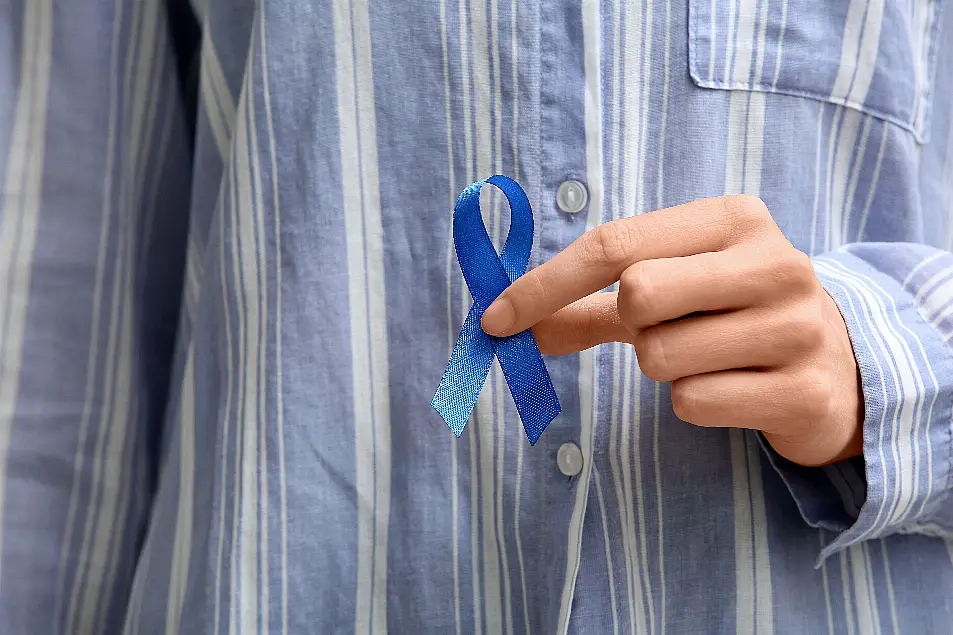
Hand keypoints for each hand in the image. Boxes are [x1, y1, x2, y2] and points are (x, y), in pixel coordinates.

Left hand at [482, 195, 863, 466]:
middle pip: (638, 293)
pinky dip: (692, 402)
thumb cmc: (734, 312)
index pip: (614, 243)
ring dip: (662, 366)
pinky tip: (733, 387)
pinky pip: (692, 403)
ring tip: (710, 355)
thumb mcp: (670, 290)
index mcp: (734, 219)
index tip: (494, 318)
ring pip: (660, 357)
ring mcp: (796, 327)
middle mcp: (774, 262)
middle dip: (631, 323)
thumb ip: (590, 304)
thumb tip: (508, 325)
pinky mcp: (802, 390)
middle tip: (664, 326)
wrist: (840, 365)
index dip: (544, 283)